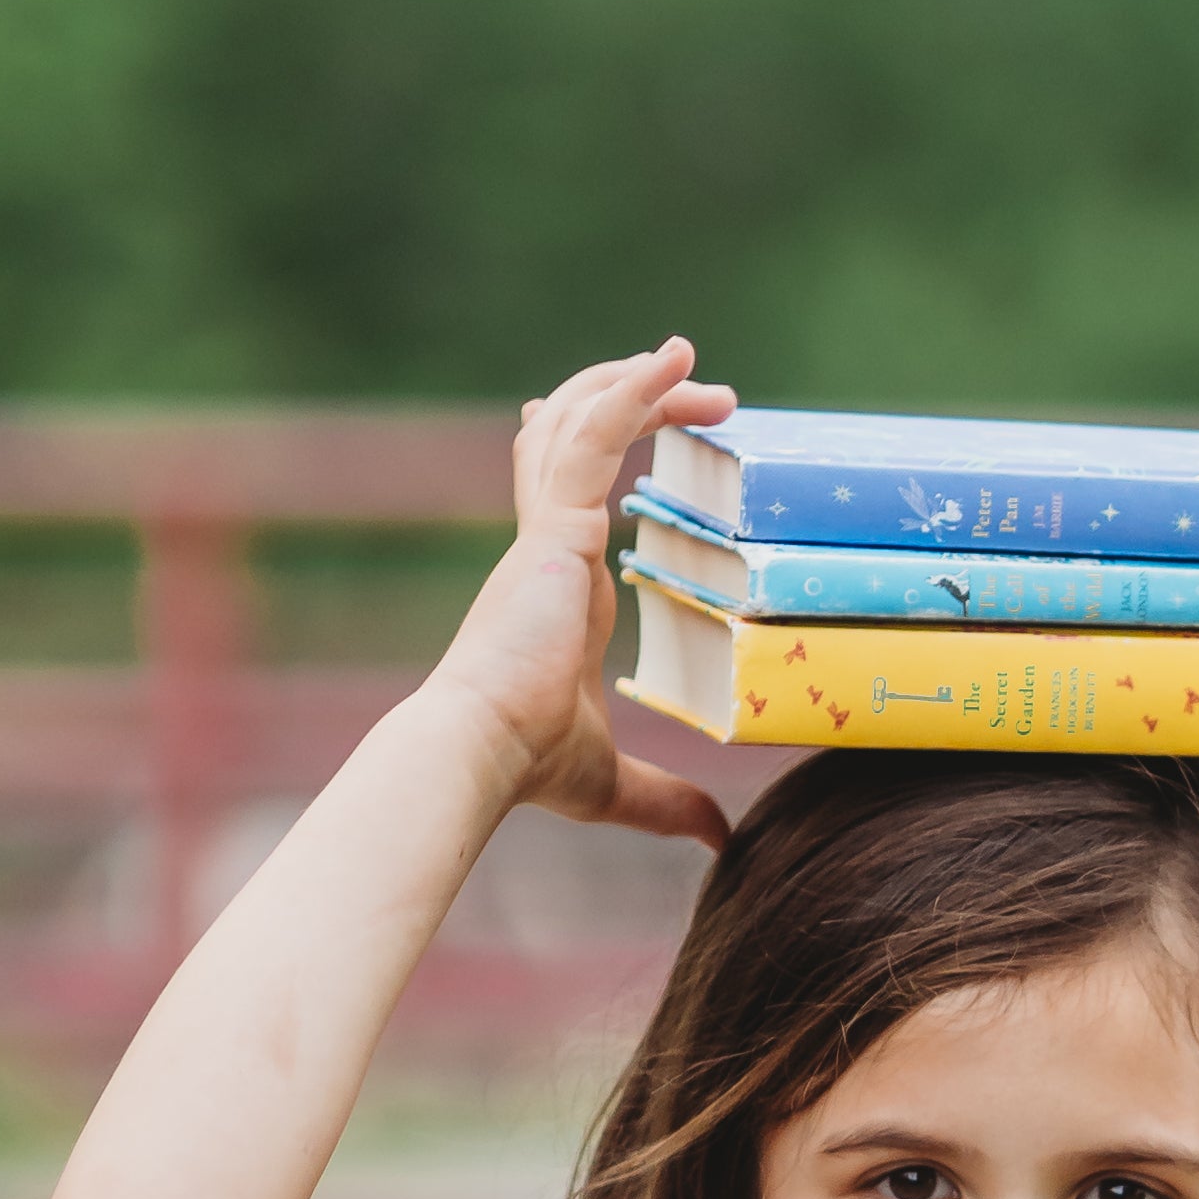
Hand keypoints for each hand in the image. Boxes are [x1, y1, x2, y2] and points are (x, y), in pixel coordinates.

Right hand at [430, 334, 739, 837]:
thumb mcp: (615, 780)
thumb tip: (719, 840)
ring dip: (637, 382)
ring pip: (580, 421)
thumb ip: (668, 800)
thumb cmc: (525, 763)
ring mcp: (546, 529)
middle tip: (704, 396)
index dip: (599, 446)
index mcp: (557, 584)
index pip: (570, 489)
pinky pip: (595, 433)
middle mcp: (548, 545)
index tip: (647, 424)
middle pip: (573, 439)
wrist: (478, 750)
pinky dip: (634, 389)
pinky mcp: (555, 525)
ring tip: (693, 359)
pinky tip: (676, 359)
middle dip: (632, 404)